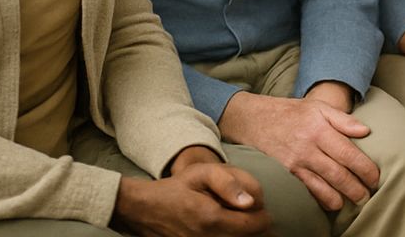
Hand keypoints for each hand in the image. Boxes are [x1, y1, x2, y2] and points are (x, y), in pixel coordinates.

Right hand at [113, 149, 269, 235]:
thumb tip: (251, 201)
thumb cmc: (175, 188)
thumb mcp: (201, 173)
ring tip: (239, 221)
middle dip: (254, 227)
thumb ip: (229, 183)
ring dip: (242, 234)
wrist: (143, 209)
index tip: (256, 207)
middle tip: (249, 215)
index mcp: (211, 219)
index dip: (262, 215)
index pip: (254, 226)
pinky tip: (226, 229)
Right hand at [217, 90, 378, 211]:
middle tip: (368, 195)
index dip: (365, 168)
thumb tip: (366, 131)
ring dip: (340, 198)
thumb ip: (343, 119)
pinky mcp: (284, 175)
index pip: (349, 153)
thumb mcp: (318, 107)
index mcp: (319, 129)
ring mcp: (294, 164)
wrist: (254, 120)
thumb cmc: (291, 112)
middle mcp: (307, 148)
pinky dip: (320, 199)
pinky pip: (305, 191)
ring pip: (322, 187)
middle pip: (338, 174)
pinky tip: (331, 203)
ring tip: (353, 202)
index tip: (376, 177)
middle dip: (356, 188)